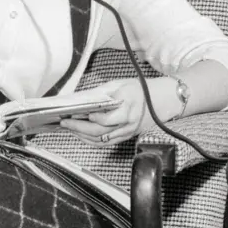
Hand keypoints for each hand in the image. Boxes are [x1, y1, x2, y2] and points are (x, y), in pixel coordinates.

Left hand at [58, 79, 172, 146]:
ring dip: (82, 136)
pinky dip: (92, 141)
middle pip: (99, 132)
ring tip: (69, 129)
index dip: (88, 118)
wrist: (163, 100)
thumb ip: (100, 92)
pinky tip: (81, 136)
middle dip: (78, 129)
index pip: (105, 119)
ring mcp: (128, 132)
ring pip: (101, 140)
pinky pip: (106, 142)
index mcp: (127, 107)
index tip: (73, 114)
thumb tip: (80, 98)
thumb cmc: (140, 89)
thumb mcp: (120, 84)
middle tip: (64, 123)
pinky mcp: (127, 136)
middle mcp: (128, 123)